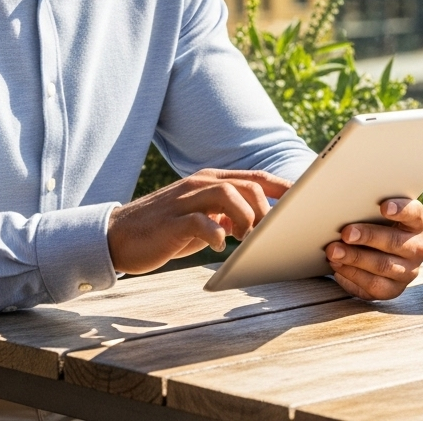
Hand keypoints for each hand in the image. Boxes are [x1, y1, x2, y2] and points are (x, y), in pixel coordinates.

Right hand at [107, 169, 291, 274]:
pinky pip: (200, 222)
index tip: (305, 199)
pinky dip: (216, 234)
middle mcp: (200, 184)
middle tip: (268, 234)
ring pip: (227, 195)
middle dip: (265, 209)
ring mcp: (185, 201)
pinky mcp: (172, 221)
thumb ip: (225, 215)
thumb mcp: (200, 219)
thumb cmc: (164, 230)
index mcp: (209, 181)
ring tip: (247, 240)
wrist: (118, 236)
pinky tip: (219, 246)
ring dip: (245, 218)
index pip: (254, 176)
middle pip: (247, 184)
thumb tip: (256, 224)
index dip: (281, 187)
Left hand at [325, 198, 422, 299]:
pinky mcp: (394, 289)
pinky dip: (353, 275)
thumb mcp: (378, 214)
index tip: (384, 207)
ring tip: (334, 251)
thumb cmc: (377, 225)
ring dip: (355, 258)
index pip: (415, 213)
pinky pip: (374, 285)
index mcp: (417, 223)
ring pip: (383, 266)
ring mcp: (409, 271)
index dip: (401, 210)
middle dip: (368, 237)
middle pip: (394, 242)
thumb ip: (370, 208)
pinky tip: (338, 267)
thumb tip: (344, 205)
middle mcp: (417, 248)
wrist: (380, 254)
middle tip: (346, 233)